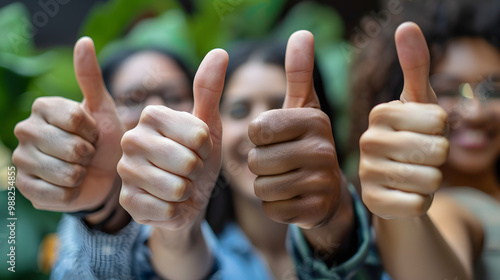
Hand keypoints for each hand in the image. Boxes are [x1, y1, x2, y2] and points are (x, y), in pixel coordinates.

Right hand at [13, 37, 124, 212]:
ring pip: (66, 173)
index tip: (93, 133)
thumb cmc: (103, 139)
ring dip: (82, 174)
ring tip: (80, 168)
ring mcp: (22, 160)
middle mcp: (25, 130)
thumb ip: (91, 78)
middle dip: (90, 154)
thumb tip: (84, 41)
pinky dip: (73, 193)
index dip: (94, 131)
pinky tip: (72, 185)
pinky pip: (59, 194)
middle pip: (72, 148)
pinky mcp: (26, 189)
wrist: (103, 175)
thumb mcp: (102, 108)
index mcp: (42, 107)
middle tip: (87, 153)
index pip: (76, 119)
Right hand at [117, 49, 227, 230]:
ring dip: (187, 192)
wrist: (186, 199)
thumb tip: (220, 52)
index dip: (207, 148)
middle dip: (197, 172)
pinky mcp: (126, 202)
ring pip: (177, 187)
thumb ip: (209, 91)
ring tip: (179, 186)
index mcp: (151, 115)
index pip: (198, 135)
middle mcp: (130, 138)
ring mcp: (125, 171)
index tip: (198, 149)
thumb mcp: (207, 127)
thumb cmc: (198, 160)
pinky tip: (168, 204)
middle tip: (188, 171)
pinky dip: (176, 211)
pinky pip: (167, 210)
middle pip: (188, 162)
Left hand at [248, 31, 341, 228]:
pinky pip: (272, 209)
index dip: (257, 137)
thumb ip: (299, 72)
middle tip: (281, 161)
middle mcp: (323, 149)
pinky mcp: (316, 210)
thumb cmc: (306, 143)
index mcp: (314, 119)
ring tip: (287, 178)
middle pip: (256, 160)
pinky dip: (275, 205)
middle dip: (260, 164)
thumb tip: (302, 32)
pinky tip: (293, 197)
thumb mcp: (303, 107)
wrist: (329, 190)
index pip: (257, 129)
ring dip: (266, 185)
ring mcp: (322, 182)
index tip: (274, 137)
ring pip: (262, 187)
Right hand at [359, 22, 448, 218]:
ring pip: (431, 178)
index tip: (425, 131)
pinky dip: (421, 201)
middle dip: (439, 156)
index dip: (443, 129)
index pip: (439, 120)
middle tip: (421, 156)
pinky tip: (405, 194)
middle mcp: (368, 142)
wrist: (394, 183)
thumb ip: (415, 65)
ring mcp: (367, 173)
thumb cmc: (411, 137)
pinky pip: (418, 203)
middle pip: (438, 149)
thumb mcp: (418, 103)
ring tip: (414, 175)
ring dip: (431, 180)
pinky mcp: (372, 202)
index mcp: (379, 114)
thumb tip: (406, 25)